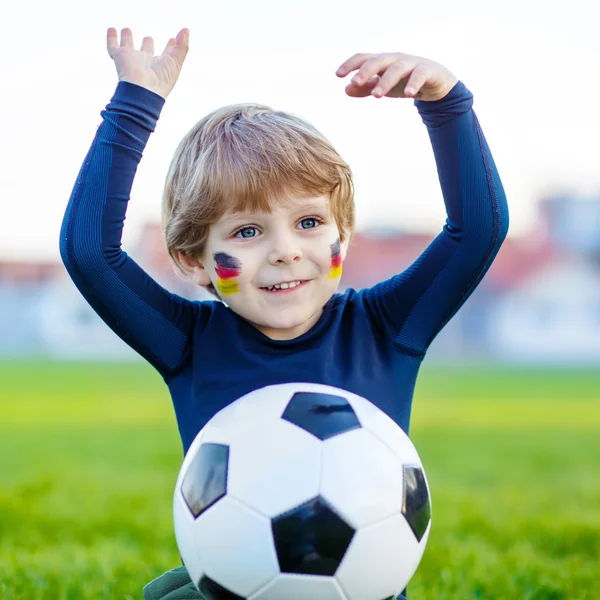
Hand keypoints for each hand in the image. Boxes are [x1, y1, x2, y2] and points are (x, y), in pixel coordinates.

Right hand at [106, 27, 189, 98]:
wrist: (141, 91)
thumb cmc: (161, 80)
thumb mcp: (176, 61)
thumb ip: (182, 46)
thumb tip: (186, 30)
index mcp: (161, 66)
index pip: (167, 55)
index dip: (171, 47)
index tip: (174, 39)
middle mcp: (146, 63)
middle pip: (146, 52)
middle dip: (148, 44)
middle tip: (148, 38)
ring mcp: (132, 60)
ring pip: (128, 46)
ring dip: (127, 38)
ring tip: (126, 30)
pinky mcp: (120, 57)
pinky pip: (113, 45)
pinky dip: (111, 38)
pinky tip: (111, 29)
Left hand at [335, 52, 457, 101]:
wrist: (435, 82)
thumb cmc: (404, 82)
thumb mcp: (383, 87)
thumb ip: (365, 88)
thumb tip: (346, 89)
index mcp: (382, 62)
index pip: (364, 58)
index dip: (350, 65)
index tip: (338, 75)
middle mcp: (395, 59)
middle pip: (378, 61)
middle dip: (365, 71)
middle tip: (355, 83)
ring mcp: (411, 63)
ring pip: (396, 68)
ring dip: (385, 81)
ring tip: (376, 95)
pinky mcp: (427, 70)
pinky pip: (419, 75)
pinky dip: (413, 83)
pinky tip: (408, 94)